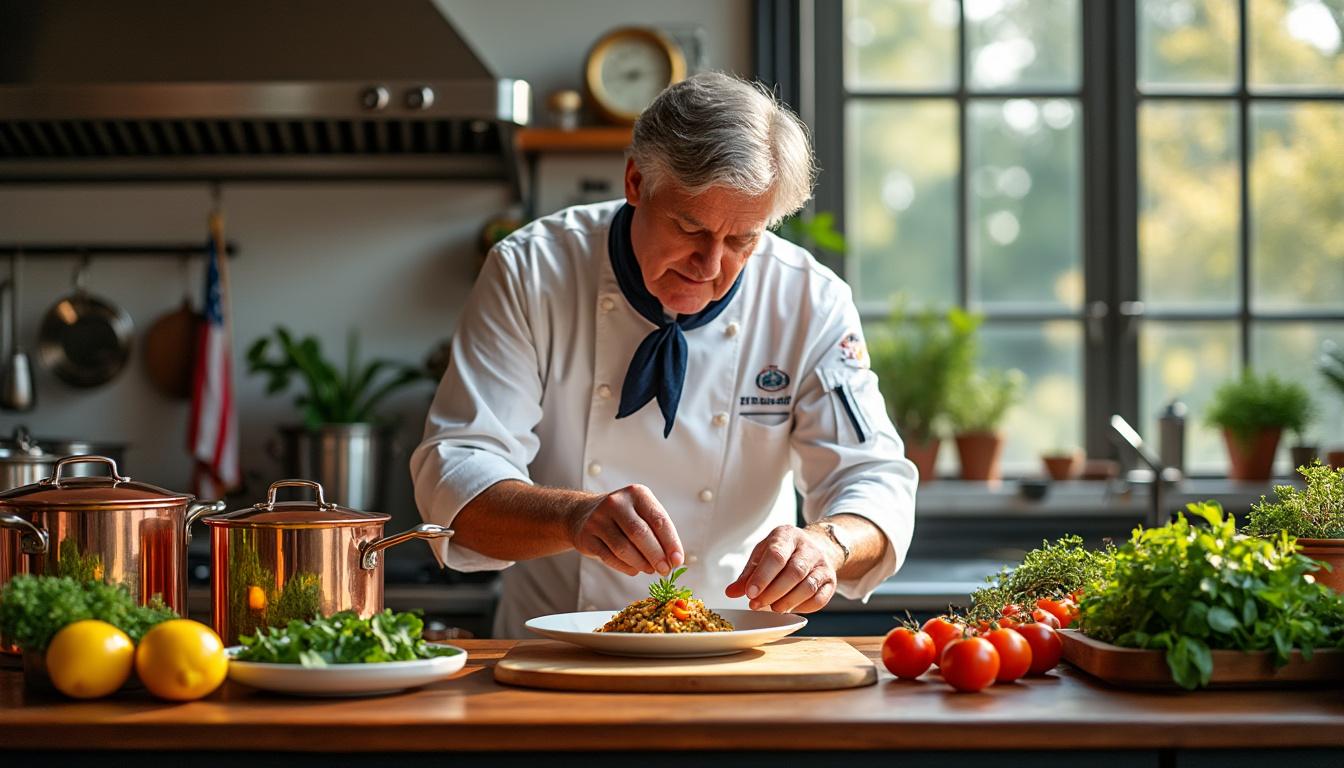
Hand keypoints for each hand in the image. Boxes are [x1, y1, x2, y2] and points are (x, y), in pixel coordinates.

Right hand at [568, 484, 682, 576]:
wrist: (583, 513)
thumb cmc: (624, 516)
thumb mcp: (642, 513)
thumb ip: (659, 533)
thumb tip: (674, 559)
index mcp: (637, 493)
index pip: (658, 520)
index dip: (671, 543)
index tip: (678, 560)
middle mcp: (616, 503)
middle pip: (640, 533)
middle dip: (656, 555)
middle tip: (665, 570)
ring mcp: (598, 519)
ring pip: (623, 548)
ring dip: (641, 563)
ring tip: (650, 570)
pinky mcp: (587, 536)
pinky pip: (609, 557)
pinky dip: (626, 567)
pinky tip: (635, 569)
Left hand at [725, 526, 840, 612]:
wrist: (815, 547)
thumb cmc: (782, 552)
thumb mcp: (762, 555)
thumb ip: (747, 575)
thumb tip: (731, 592)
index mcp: (787, 536)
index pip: (776, 555)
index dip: (763, 576)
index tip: (750, 593)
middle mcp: (808, 548)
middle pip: (794, 572)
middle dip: (773, 592)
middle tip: (757, 604)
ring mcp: (822, 564)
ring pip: (807, 586)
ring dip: (788, 601)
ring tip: (773, 608)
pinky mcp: (831, 580)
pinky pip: (820, 598)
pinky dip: (803, 607)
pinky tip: (790, 608)